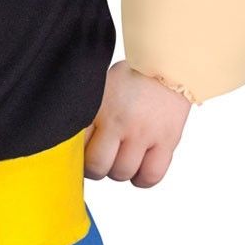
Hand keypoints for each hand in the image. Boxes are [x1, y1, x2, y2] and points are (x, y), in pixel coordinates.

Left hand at [83, 59, 191, 187]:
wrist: (171, 65)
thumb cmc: (133, 78)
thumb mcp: (102, 88)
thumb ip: (89, 114)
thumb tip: (73, 144)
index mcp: (100, 106)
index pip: (77, 145)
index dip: (77, 153)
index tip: (83, 151)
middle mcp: (121, 121)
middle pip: (98, 166)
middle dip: (97, 167)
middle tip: (101, 159)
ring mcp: (145, 133)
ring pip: (123, 173)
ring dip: (119, 171)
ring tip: (122, 159)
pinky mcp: (167, 141)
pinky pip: (151, 175)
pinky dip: (142, 179)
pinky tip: (139, 170)